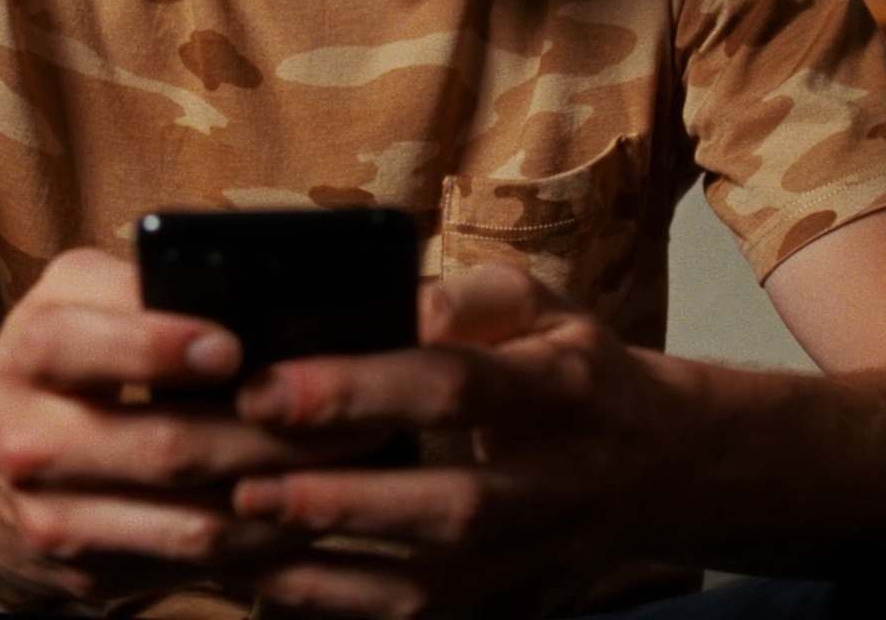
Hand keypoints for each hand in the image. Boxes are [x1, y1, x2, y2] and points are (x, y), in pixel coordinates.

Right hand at [0, 247, 392, 603]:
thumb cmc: (57, 358)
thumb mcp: (76, 297)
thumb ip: (144, 283)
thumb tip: (246, 282)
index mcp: (31, 352)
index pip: (83, 345)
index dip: (159, 347)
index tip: (232, 345)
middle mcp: (33, 444)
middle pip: (166, 447)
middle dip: (273, 431)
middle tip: (361, 408)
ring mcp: (58, 523)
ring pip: (193, 524)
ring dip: (289, 496)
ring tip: (364, 462)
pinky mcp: (91, 578)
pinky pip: (196, 568)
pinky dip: (267, 543)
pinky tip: (318, 510)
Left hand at [226, 263, 686, 619]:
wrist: (657, 472)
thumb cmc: (572, 373)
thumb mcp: (539, 306)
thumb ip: (465, 296)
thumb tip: (387, 298)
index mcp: (555, 390)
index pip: (453, 386)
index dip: (361, 388)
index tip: (271, 385)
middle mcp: (543, 488)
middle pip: (438, 505)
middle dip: (336, 497)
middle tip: (240, 477)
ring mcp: (521, 563)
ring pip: (415, 584)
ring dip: (317, 567)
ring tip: (228, 532)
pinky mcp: (495, 610)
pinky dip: (324, 606)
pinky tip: (254, 576)